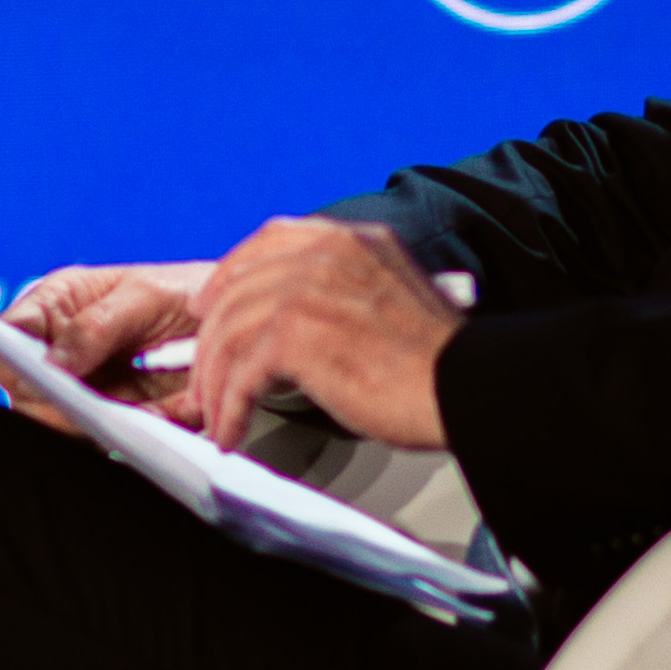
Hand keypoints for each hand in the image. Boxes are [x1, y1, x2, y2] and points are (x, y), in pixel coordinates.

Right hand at [0, 261, 207, 431]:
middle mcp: (65, 348)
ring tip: (147, 410)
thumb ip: (97, 324)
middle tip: (93, 411)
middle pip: (30, 393)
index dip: (14, 359)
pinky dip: (141, 434)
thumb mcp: (146, 294)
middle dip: (60, 406)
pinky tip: (169, 414)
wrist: (236, 322)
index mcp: (58, 305)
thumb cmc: (188, 290)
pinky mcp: (118, 416)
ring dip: (106, 424)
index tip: (42, 377)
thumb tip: (55, 361)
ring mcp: (89, 386)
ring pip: (68, 424)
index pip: (10, 335)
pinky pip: (113, 438)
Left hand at [179, 219, 464, 451]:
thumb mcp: (394, 295)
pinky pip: (241, 374)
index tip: (211, 300)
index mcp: (351, 240)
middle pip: (239, 289)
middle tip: (202, 373)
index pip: (271, 239)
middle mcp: (326, 255)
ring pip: (231, 333)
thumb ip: (349, 289)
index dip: (231, 271)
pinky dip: (229, 407)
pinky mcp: (296, 336)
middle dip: (211, 338)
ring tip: (216, 415)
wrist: (468, 388)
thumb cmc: (441, 362)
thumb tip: (305, 319)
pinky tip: (231, 430)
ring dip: (215, 383)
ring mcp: (307, 291)